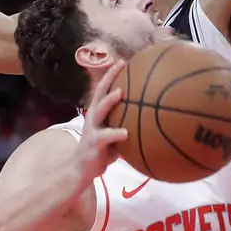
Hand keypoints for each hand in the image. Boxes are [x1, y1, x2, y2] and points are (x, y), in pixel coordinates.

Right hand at [73, 61, 128, 180]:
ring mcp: (92, 129)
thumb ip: (125, 125)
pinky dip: (116, 134)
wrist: (81, 170)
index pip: (103, 89)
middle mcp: (92, 117)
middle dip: (109, 77)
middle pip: (99, 92)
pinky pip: (105, 137)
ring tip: (120, 92)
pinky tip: (126, 132)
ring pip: (99, 111)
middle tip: (120, 65)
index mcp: (97, 113)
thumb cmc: (101, 152)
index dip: (111, 74)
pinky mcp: (93, 144)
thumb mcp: (113, 135)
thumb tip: (149, 118)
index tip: (123, 61)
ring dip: (109, 101)